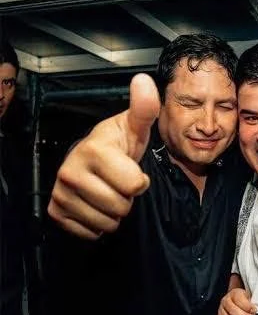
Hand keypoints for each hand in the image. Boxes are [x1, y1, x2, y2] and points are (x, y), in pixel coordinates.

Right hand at [48, 73, 159, 239]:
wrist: (93, 160)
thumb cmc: (117, 146)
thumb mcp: (134, 127)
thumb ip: (143, 109)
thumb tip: (144, 82)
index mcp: (93, 149)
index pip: (134, 185)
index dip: (140, 181)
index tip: (131, 169)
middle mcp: (71, 171)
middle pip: (121, 207)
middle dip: (126, 199)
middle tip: (118, 183)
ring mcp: (61, 193)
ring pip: (107, 223)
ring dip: (113, 214)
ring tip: (108, 193)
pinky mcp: (57, 211)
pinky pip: (90, 233)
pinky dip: (97, 225)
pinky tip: (95, 205)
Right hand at [217, 288, 256, 314]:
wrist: (238, 301)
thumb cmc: (246, 300)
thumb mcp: (251, 297)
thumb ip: (254, 303)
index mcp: (234, 293)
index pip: (239, 301)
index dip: (249, 308)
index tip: (256, 312)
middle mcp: (225, 301)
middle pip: (234, 312)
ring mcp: (221, 310)